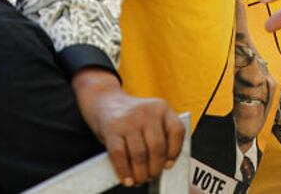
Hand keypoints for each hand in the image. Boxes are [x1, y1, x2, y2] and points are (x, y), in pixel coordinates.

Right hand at [72, 69, 184, 186]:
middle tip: (152, 176)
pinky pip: (120, 155)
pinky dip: (124, 171)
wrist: (104, 100)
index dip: (175, 151)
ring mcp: (128, 120)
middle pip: (157, 146)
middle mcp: (147, 111)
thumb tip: (164, 164)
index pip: (176, 130)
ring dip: (141, 173)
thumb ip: (160, 133)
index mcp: (161, 108)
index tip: (168, 165)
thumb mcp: (151, 117)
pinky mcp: (112, 129)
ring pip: (140, 154)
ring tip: (140, 179)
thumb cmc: (132, 116)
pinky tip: (127, 178)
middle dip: (155, 168)